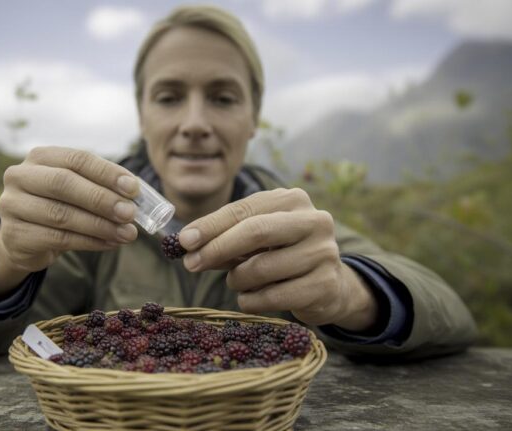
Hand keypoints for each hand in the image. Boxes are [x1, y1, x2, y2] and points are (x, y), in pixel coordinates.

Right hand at [0, 147, 139, 295]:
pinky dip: (89, 242)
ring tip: (127, 234)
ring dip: (100, 225)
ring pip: (61, 214)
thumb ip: (102, 187)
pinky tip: (110, 244)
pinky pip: (57, 239)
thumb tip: (137, 194)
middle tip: (130, 213)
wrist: (23, 239)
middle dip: (102, 199)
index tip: (133, 188)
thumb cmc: (58, 207)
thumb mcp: (76, 191)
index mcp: (40, 157)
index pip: (77, 159)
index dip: (106, 173)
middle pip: (64, 183)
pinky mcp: (14, 235)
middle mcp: (20, 176)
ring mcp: (12, 205)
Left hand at [178, 188, 377, 330]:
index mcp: (293, 200)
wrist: (328, 286)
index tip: (183, 241)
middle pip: (255, 231)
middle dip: (217, 249)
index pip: (244, 209)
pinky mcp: (325, 285)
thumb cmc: (281, 256)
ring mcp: (323, 253)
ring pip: (261, 268)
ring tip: (237, 282)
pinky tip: (250, 298)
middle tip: (191, 264)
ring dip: (236, 280)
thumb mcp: (254, 241)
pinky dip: (251, 301)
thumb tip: (186, 244)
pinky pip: (273, 297)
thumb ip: (224, 238)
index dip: (211, 225)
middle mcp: (313, 221)